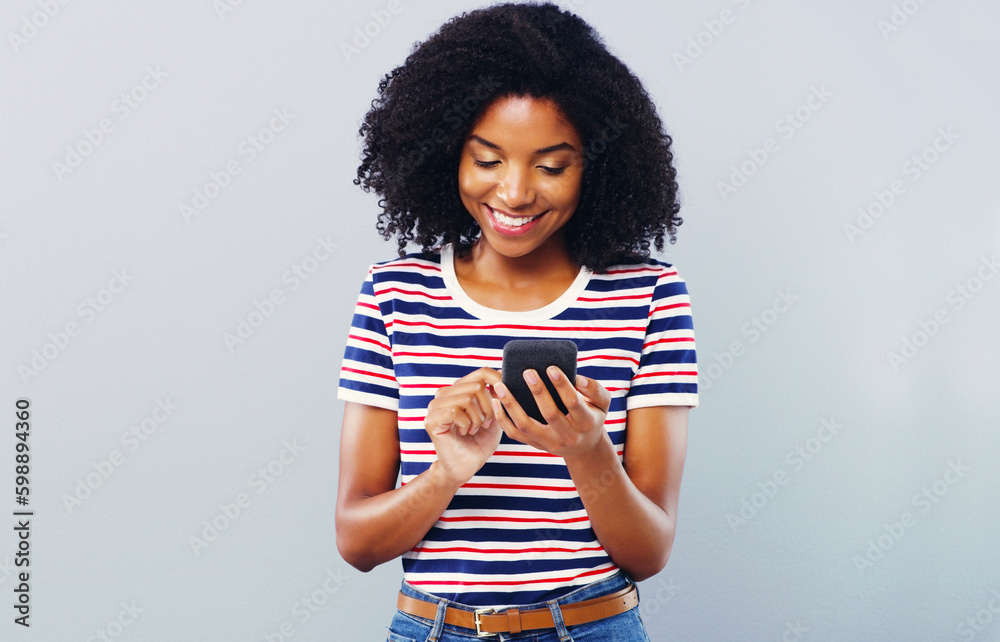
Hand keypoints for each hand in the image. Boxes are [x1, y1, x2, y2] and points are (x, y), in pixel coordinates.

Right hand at [424, 367, 502, 484]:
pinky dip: (466, 424)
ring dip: (478, 419)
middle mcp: (445, 394)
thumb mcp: (495, 416)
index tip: (505, 399)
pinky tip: (464, 433)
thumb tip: (502, 375)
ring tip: (473, 430)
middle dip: (488, 408)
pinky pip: (456, 411)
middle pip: (477, 385)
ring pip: (467, 398)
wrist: (465, 467)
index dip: (498, 382)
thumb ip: (497, 396)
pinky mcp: (431, 420)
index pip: (481, 372)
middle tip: (484, 424)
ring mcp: (435, 406)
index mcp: (459, 390)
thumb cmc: (480, 443)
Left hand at [492, 368, 610, 460]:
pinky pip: (515, 434)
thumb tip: (577, 378)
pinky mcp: (536, 445)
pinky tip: (496, 401)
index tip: (551, 367)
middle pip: (550, 413)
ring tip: (500, 385)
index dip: (562, 385)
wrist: (585, 447)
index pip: (573, 402)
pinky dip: (503, 418)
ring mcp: (550, 443)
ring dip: (511, 405)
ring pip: (526, 426)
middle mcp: (568, 435)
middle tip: (527, 371)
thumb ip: (594, 389)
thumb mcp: (603, 403)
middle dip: (538, 391)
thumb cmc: (592, 416)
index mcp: (586, 422)